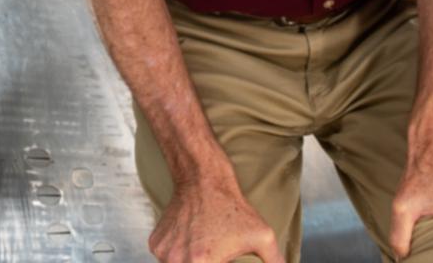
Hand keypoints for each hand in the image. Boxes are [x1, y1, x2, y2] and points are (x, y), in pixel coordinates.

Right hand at [148, 176, 285, 261]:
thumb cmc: (233, 208)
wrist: (201, 178)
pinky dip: (178, 256)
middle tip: (212, 253)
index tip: (221, 258)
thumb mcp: (263, 237)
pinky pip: (166, 260)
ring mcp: (164, 253)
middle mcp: (178, 260)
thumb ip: (277, 262)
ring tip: (203, 247)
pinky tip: (191, 241)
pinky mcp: (155, 244)